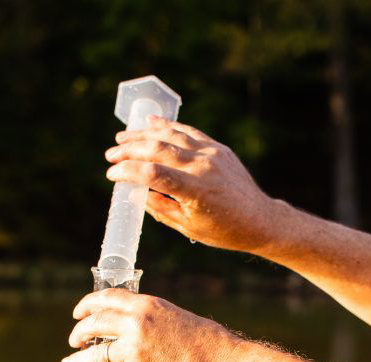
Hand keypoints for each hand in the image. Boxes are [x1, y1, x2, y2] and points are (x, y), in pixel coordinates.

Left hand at [61, 288, 239, 361]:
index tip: (78, 313)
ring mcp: (134, 351)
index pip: (106, 299)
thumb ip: (157, 323)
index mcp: (147, 306)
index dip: (87, 305)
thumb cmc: (209, 344)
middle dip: (79, 333)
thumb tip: (146, 332)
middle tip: (75, 341)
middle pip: (94, 325)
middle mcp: (136, 325)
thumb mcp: (178, 319)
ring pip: (93, 355)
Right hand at [104, 116, 289, 253]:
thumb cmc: (224, 230)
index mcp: (196, 191)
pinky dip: (168, 126)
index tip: (111, 175)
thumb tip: (135, 192)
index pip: (152, 173)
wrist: (260, 219)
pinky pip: (188, 132)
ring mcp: (212, 154)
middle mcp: (203, 167)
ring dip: (143, 134)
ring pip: (171, 136)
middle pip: (157, 149)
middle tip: (110, 154)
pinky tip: (150, 123)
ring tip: (122, 137)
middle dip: (129, 150)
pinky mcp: (218, 148)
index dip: (128, 172)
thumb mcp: (188, 227)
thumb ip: (160, 207)